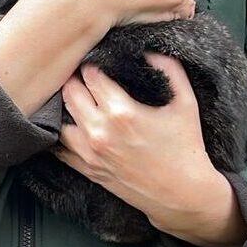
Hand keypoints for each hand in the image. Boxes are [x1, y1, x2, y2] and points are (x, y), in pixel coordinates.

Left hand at [57, 54, 245, 246]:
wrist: (183, 195)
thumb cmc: (186, 148)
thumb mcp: (186, 103)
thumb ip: (170, 70)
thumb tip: (150, 50)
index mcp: (122, 112)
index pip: (90, 75)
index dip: (93, 64)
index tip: (99, 62)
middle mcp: (100, 131)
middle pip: (69, 91)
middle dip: (76, 80)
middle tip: (84, 76)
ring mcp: (90, 153)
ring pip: (59, 118)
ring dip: (66, 104)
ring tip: (77, 97)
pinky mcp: (87, 169)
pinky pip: (59, 147)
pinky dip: (61, 131)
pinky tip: (70, 122)